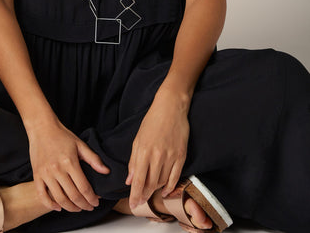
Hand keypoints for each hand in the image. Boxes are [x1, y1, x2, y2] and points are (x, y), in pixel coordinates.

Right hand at [28, 117, 109, 212]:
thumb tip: (106, 171)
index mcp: (70, 162)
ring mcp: (45, 174)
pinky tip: (59, 207)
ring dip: (70, 207)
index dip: (91, 198)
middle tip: (89, 207)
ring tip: (77, 208)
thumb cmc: (62, 136)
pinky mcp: (36, 175)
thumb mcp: (80, 144)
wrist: (42, 128)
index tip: (96, 202)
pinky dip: (50, 204)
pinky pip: (42, 195)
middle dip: (84, 205)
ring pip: (59, 199)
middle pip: (73, 196)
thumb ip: (93, 159)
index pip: (83, 187)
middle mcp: (57, 169)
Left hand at [125, 87, 190, 209]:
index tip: (133, 204)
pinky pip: (176, 178)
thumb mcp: (138, 139)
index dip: (135, 195)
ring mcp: (171, 156)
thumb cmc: (152, 121)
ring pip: (162, 182)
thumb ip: (134, 161)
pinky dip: (170, 187)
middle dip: (144, 195)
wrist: (171, 107)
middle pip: (151, 184)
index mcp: (144, 151)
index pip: (139, 181)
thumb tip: (130, 180)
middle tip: (140, 202)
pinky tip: (165, 192)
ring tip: (150, 193)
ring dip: (155, 190)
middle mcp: (157, 156)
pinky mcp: (181, 156)